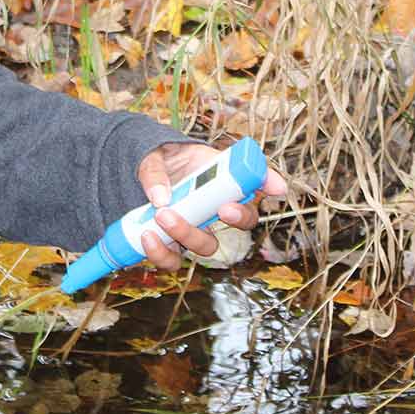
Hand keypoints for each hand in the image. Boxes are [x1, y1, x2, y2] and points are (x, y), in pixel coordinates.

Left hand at [133, 141, 288, 271]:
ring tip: (162, 216)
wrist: (142, 173)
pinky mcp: (174, 245)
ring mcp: (198, 228)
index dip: (268, 184)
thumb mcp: (157, 153)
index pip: (256, 182)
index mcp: (222, 178)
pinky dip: (161, 253)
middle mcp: (216, 207)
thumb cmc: (160, 160)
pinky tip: (147, 236)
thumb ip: (155, 169)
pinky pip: (175, 259)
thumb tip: (160, 198)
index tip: (272, 189)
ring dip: (188, 234)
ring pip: (207, 245)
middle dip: (238, 217)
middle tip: (221, 208)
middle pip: (243, 222)